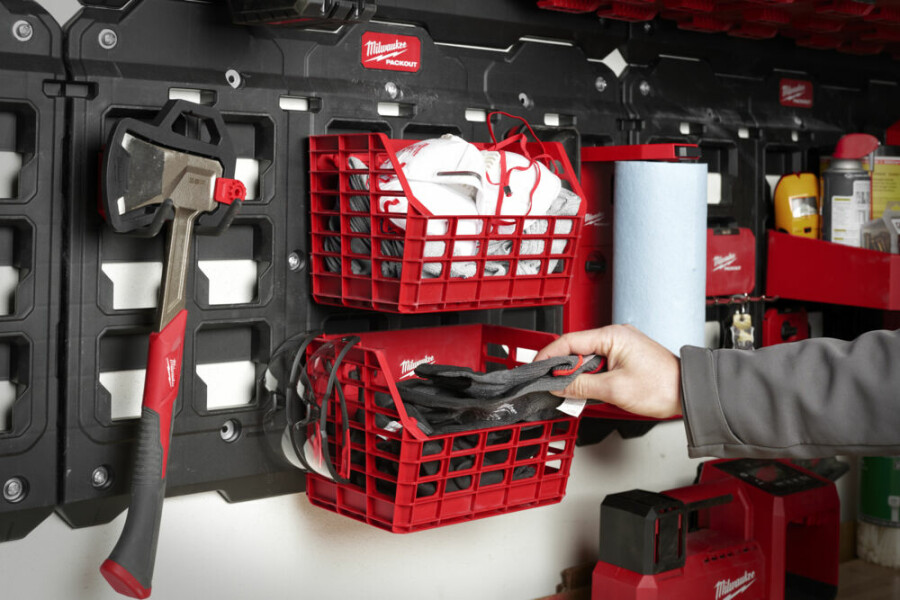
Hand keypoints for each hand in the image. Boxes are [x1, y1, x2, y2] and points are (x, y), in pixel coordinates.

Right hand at [535, 324, 682, 418]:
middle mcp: (616, 336)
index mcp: (612, 336)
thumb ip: (581, 386)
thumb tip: (557, 385)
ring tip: (569, 391)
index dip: (548, 356)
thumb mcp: (614, 389)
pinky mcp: (625, 357)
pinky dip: (589, 377)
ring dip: (576, 375)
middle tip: (549, 385)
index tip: (535, 368)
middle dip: (561, 368)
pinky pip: (599, 364)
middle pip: (576, 350)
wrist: (689, 393)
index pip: (569, 341)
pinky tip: (586, 390)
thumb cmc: (662, 386)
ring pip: (587, 359)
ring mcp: (621, 346)